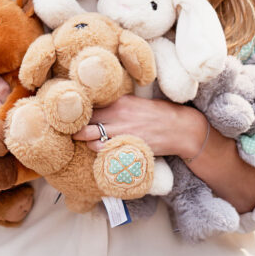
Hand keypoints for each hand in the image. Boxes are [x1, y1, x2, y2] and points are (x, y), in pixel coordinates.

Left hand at [73, 94, 206, 159]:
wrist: (180, 129)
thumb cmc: (158, 114)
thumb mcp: (135, 102)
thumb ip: (115, 105)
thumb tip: (96, 107)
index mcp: (118, 102)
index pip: (88, 106)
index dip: (79, 113)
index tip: (75, 117)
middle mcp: (117, 116)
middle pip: (84, 124)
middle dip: (77, 129)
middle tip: (74, 132)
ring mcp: (122, 133)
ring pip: (90, 140)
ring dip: (87, 142)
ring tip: (90, 142)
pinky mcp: (127, 147)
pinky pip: (104, 153)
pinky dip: (99, 153)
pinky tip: (102, 151)